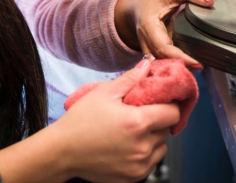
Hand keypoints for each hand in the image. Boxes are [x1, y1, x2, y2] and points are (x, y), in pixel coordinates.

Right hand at [54, 60, 178, 182]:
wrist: (63, 151)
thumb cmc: (81, 121)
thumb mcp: (104, 93)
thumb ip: (131, 79)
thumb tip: (148, 64)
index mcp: (138, 123)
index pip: (172, 113)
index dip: (169, 104)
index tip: (162, 100)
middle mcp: (142, 147)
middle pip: (167, 130)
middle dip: (158, 120)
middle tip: (141, 113)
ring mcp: (139, 165)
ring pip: (161, 148)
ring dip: (153, 138)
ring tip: (133, 130)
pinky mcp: (132, 178)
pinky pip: (150, 163)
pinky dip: (145, 154)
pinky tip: (128, 145)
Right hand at [114, 0, 213, 69]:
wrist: (134, 9)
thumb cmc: (151, 0)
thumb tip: (209, 2)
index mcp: (149, 27)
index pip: (164, 48)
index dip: (181, 58)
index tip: (198, 63)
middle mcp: (146, 43)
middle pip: (163, 60)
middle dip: (181, 67)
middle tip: (202, 67)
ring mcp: (149, 51)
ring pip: (163, 64)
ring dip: (178, 68)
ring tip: (198, 68)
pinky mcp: (156, 54)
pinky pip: (165, 62)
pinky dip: (176, 65)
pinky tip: (191, 66)